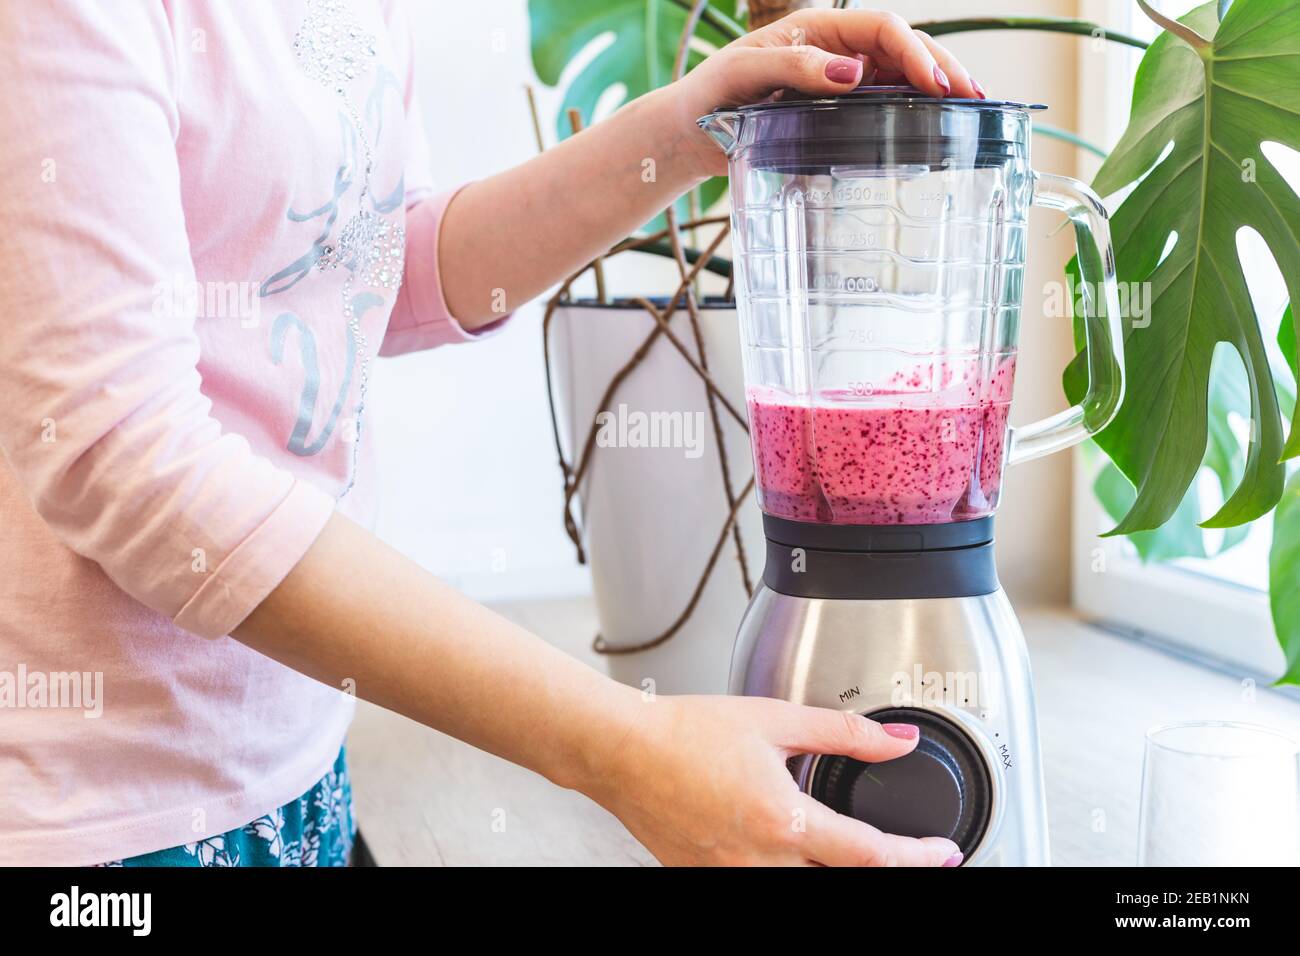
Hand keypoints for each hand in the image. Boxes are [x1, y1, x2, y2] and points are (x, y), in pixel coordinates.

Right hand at [587, 694, 963, 865]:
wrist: (620, 750)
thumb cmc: (685, 730)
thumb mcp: (775, 719)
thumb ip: (845, 733)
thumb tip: (897, 741)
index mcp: (783, 820)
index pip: (873, 855)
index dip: (919, 856)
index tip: (943, 850)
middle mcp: (760, 860)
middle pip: (842, 880)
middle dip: (882, 868)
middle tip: (910, 853)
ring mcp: (732, 877)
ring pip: (803, 886)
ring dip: (832, 867)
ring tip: (848, 845)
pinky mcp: (707, 879)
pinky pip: (761, 883)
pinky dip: (787, 867)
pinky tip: (788, 845)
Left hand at [668, 8, 983, 177]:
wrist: (692, 130)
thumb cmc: (713, 93)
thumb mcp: (747, 73)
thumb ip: (795, 69)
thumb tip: (853, 74)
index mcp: (820, 30)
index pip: (883, 29)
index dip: (914, 52)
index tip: (935, 83)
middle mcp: (838, 52)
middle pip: (905, 49)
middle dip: (943, 68)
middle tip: (975, 97)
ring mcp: (843, 83)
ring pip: (903, 78)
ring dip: (938, 90)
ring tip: (971, 110)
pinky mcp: (840, 114)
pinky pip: (886, 107)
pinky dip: (915, 115)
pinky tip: (937, 131)